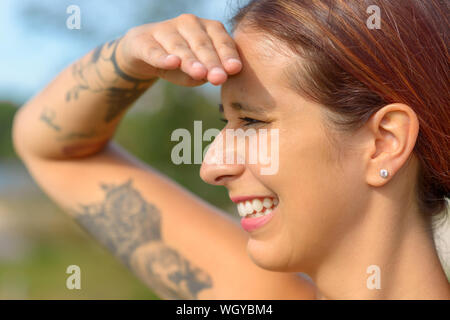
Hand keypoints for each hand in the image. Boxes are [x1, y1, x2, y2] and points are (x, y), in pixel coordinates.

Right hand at [115, 14, 242, 86]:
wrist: (144, 54)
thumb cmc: (181, 62)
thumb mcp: (199, 70)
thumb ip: (210, 73)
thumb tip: (220, 76)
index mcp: (208, 28)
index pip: (221, 40)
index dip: (228, 55)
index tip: (234, 69)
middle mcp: (188, 23)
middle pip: (202, 44)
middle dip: (212, 62)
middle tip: (219, 78)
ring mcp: (165, 29)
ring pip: (180, 47)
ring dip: (190, 60)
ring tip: (200, 73)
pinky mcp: (144, 41)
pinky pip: (155, 51)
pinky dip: (163, 57)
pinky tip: (172, 63)